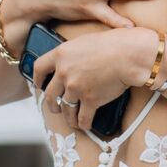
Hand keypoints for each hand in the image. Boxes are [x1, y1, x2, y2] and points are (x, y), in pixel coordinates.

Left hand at [33, 26, 160, 131]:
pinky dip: (83, 123)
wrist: (129, 55)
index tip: (38, 84)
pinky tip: (84, 125)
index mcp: (61, 54)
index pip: (39, 68)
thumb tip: (73, 63)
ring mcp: (75, 88)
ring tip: (71, 120)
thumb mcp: (86, 41)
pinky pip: (82, 117)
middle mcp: (64, 72)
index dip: (37, 78)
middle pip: (51, 94)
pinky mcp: (90, 100)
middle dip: (52, 104)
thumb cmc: (114, 43)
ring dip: (68, 117)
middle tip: (55, 107)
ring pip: (66, 109)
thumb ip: (74, 54)